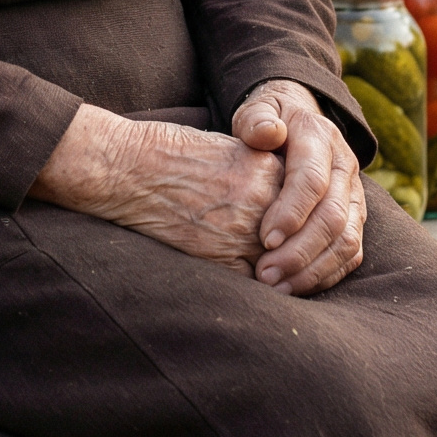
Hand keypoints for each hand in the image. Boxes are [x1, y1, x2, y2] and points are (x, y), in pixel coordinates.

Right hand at [29, 105, 287, 269]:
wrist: (128, 168)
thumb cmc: (170, 154)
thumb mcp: (228, 149)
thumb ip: (261, 174)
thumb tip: (284, 201)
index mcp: (266, 168)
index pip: (307, 205)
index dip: (308, 222)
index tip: (308, 233)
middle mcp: (262, 199)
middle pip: (302, 236)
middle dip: (305, 251)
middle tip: (304, 263)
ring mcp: (242, 231)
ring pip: (285, 264)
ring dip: (288, 274)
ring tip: (285, 279)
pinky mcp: (220, 258)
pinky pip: (254, 283)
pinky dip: (259, 287)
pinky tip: (259, 286)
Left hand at [230, 81, 365, 293]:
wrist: (296, 120)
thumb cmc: (267, 121)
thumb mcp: (257, 110)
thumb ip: (256, 120)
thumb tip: (269, 133)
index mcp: (320, 137)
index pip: (312, 180)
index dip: (291, 212)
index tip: (265, 238)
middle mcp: (344, 166)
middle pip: (333, 217)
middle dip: (299, 251)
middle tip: (265, 274)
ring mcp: (354, 194)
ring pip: (347, 241)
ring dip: (313, 270)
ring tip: (277, 288)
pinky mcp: (356, 218)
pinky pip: (350, 254)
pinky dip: (325, 274)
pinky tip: (295, 287)